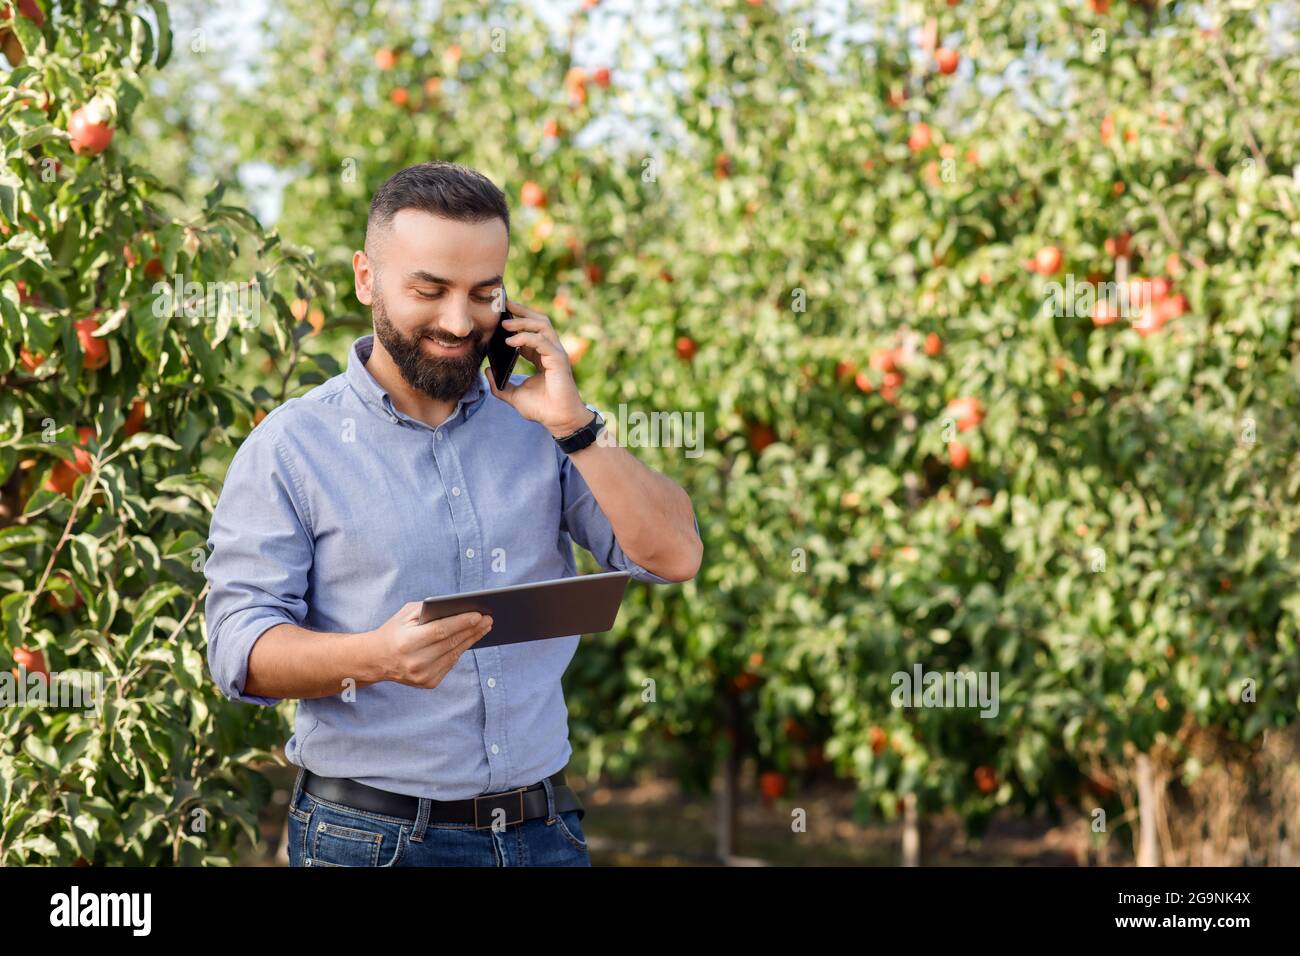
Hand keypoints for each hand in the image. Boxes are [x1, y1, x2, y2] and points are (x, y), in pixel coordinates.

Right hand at [370, 602, 492, 688]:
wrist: (377, 659)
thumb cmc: (395, 631)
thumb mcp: (405, 615)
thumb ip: (429, 610)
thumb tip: (458, 608)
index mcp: (407, 643)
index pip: (440, 631)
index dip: (461, 623)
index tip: (479, 614)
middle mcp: (415, 662)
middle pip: (451, 643)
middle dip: (472, 630)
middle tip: (488, 619)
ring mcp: (422, 675)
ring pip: (454, 654)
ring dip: (471, 640)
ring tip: (484, 628)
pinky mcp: (429, 683)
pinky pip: (450, 664)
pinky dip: (460, 651)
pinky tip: (469, 640)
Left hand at [487, 301, 592, 436]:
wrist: (557, 421)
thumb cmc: (541, 409)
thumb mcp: (513, 395)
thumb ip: (499, 385)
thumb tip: (486, 371)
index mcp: (541, 356)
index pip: (530, 331)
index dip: (517, 321)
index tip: (500, 314)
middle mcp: (550, 351)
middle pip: (539, 321)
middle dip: (522, 311)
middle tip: (503, 305)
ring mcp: (556, 354)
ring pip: (542, 326)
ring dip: (523, 321)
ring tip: (505, 323)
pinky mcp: (558, 360)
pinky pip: (542, 341)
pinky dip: (525, 338)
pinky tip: (510, 341)